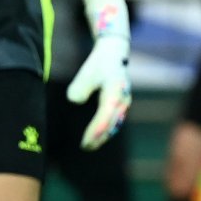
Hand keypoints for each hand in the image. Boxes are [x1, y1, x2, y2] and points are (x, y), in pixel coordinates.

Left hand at [66, 34, 131, 149]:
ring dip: (104, 136)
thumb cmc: (99, 63)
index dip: (96, 130)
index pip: (105, 115)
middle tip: (85, 147)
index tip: (85, 140)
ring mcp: (124, 102)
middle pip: (112, 123)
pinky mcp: (122, 104)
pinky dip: (107, 130)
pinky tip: (98, 136)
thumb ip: (80, 86)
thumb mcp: (88, 71)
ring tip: (90, 145)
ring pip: (115, 124)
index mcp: (115, 90)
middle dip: (99, 137)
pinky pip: (116, 121)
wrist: (114, 53)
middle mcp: (123, 99)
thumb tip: (75, 101)